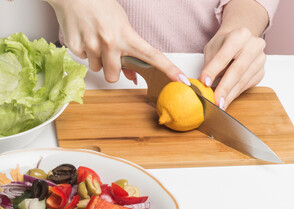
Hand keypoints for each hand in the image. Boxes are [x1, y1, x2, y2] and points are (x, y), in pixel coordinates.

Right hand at [46, 0, 188, 84]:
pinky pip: (83, 59)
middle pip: (113, 77)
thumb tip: (132, 76)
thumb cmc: (101, 6)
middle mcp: (110, 42)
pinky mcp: (75, 45)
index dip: (169, 70)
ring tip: (95, 39)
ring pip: (97, 69)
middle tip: (109, 54)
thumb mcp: (121, 25)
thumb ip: (128, 51)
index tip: (182, 80)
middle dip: (112, 70)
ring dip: (97, 60)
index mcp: (127, 36)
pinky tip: (85, 36)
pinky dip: (84, 51)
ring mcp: (91, 45)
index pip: (153, 56)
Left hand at [200, 27, 265, 109]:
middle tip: (215, 101)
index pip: (224, 56)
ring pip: (243, 80)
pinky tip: (227, 100)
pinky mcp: (261, 71)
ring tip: (219, 104)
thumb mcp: (212, 49)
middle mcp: (254, 45)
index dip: (213, 70)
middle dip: (224, 87)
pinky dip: (235, 94)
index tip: (204, 82)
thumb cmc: (223, 45)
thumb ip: (209, 65)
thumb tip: (202, 85)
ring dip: (230, 95)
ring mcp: (260, 59)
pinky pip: (247, 86)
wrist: (238, 41)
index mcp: (240, 35)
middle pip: (237, 70)